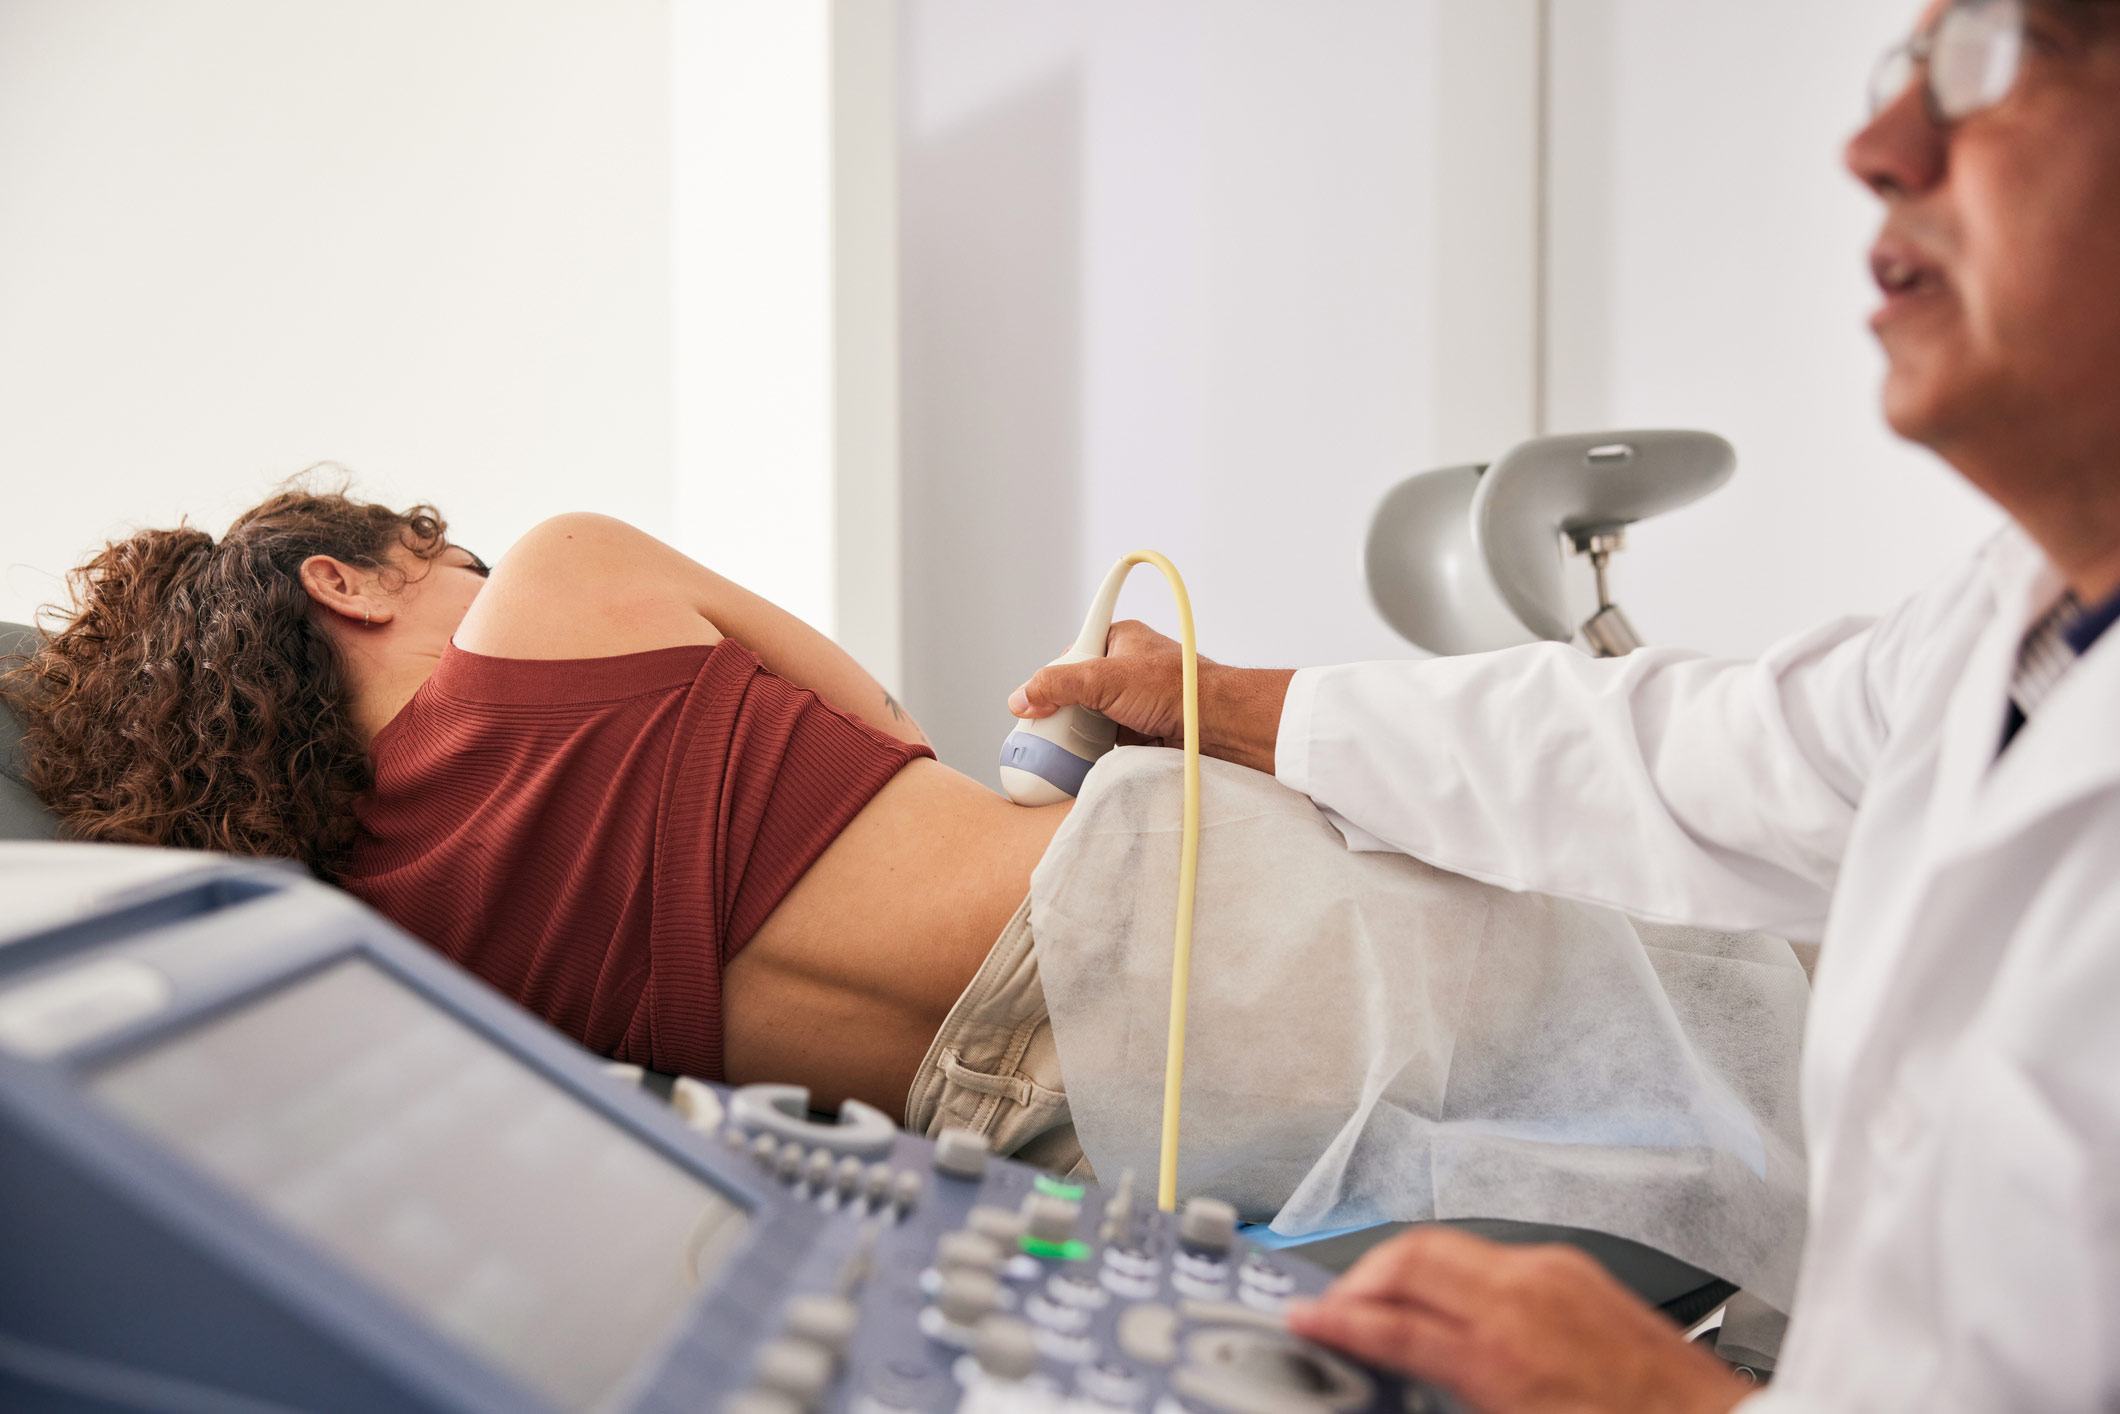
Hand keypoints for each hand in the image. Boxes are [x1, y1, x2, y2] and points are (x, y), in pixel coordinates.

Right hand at [1005, 621, 1294, 773]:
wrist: (1219, 728)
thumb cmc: (1178, 690)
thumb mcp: (1106, 679)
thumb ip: (1058, 685)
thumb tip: (1021, 699)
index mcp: (1118, 641)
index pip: (1068, 657)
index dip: (1049, 681)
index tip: (1032, 704)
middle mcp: (1124, 671)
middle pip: (1072, 694)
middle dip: (1059, 717)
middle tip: (1043, 737)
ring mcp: (1131, 704)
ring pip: (1086, 721)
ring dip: (1074, 738)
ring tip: (1059, 754)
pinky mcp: (1139, 733)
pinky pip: (1103, 744)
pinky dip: (1091, 754)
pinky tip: (1079, 765)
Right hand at [1286, 1228, 1752, 1413]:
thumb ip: (1446, 1394)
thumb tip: (1401, 1382)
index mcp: (1502, 1351)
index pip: (1391, 1322)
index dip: (1335, 1322)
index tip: (1303, 1322)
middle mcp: (1526, 1296)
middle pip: (1410, 1257)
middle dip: (1359, 1278)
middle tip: (1332, 1307)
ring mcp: (1555, 1274)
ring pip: (1449, 1245)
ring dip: (1404, 1269)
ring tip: (1384, 1305)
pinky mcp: (1579, 1272)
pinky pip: (1493, 1254)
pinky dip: (1454, 1272)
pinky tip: (1453, 1304)